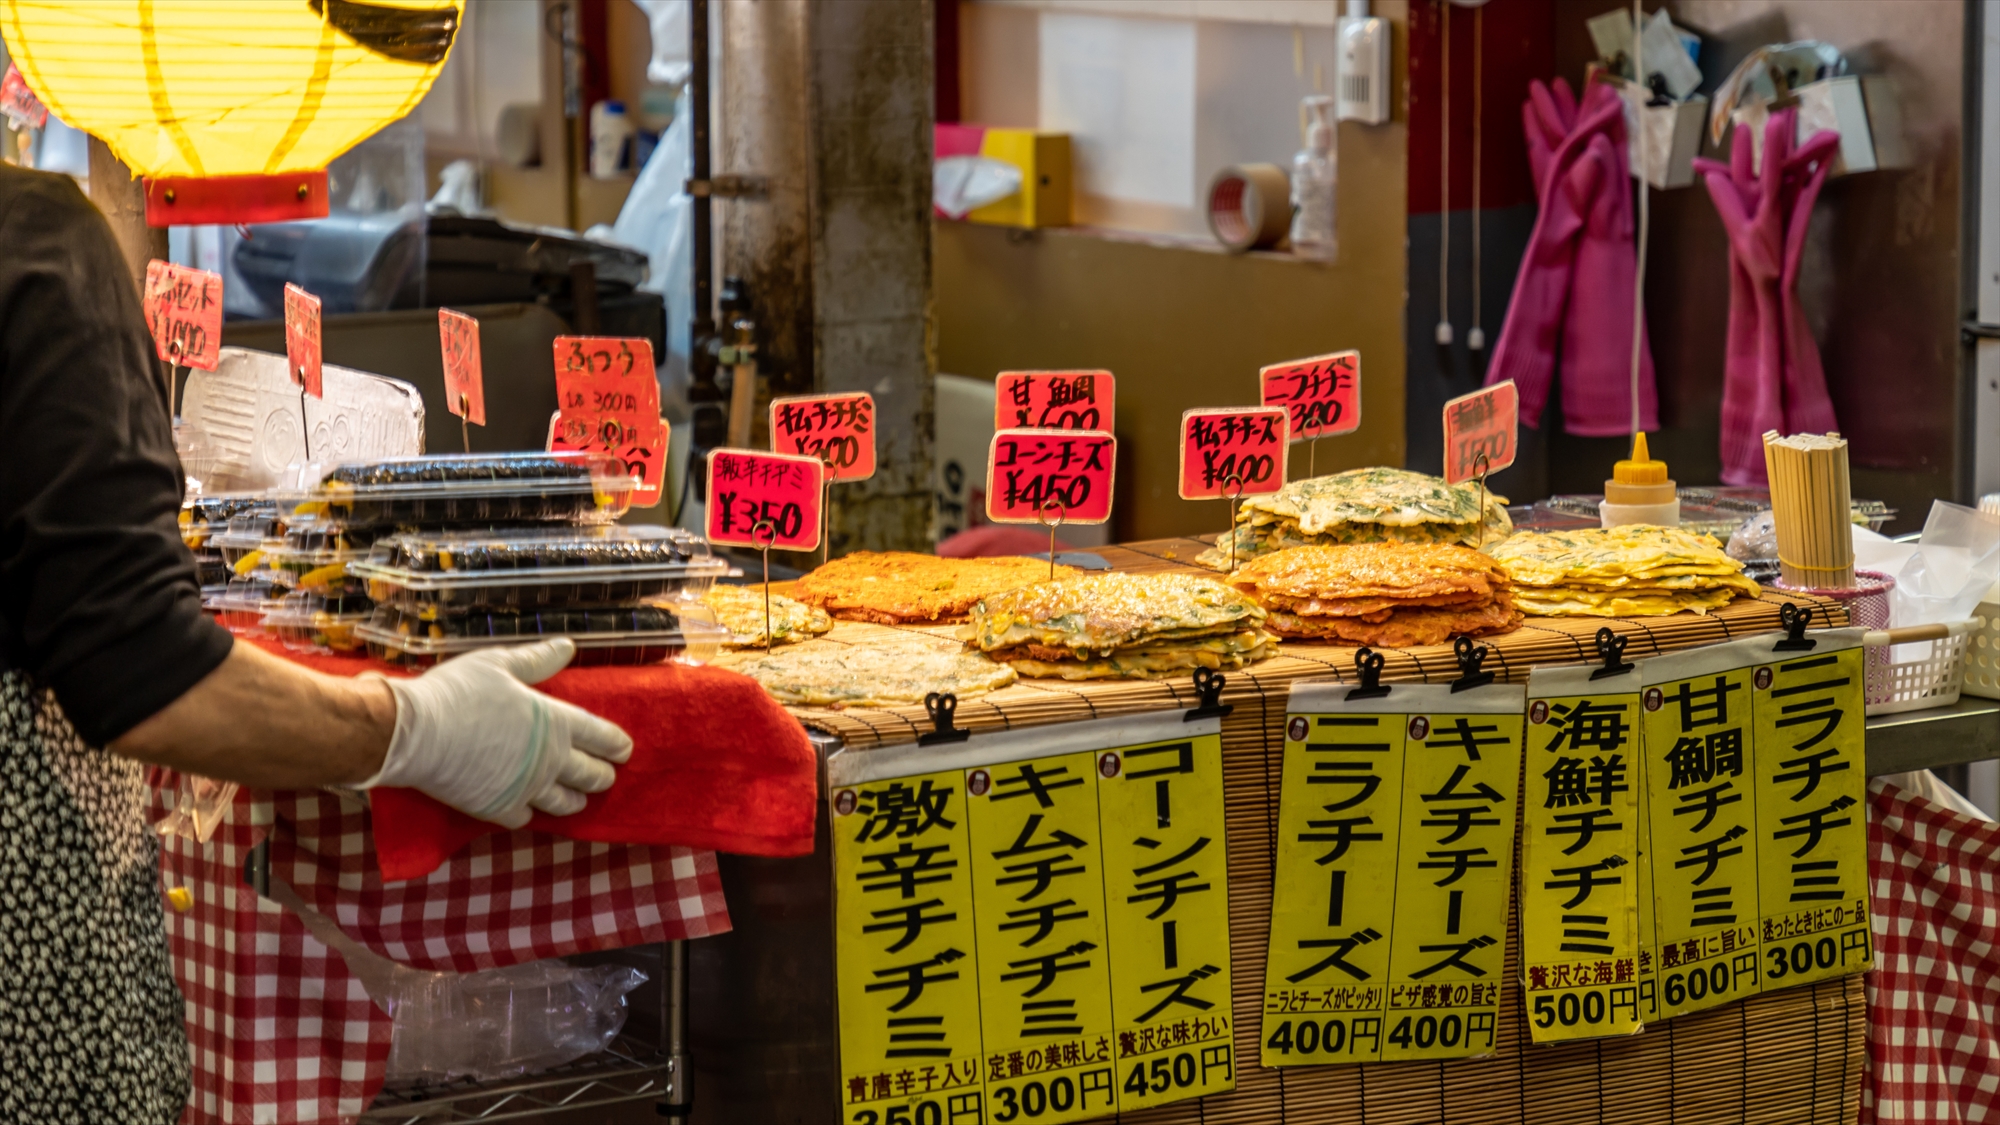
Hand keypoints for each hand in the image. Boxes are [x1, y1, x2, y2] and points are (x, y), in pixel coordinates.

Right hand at [361, 639, 632, 827]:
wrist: (414, 733)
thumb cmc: (458, 692)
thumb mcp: (500, 664)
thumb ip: (538, 660)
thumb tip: (568, 646)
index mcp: (556, 722)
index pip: (602, 737)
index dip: (617, 745)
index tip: (625, 750)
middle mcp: (550, 760)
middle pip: (591, 775)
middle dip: (602, 775)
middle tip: (605, 775)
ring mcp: (526, 788)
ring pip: (564, 803)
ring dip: (574, 800)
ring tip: (577, 798)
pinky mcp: (498, 809)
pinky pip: (526, 818)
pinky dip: (530, 813)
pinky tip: (529, 808)